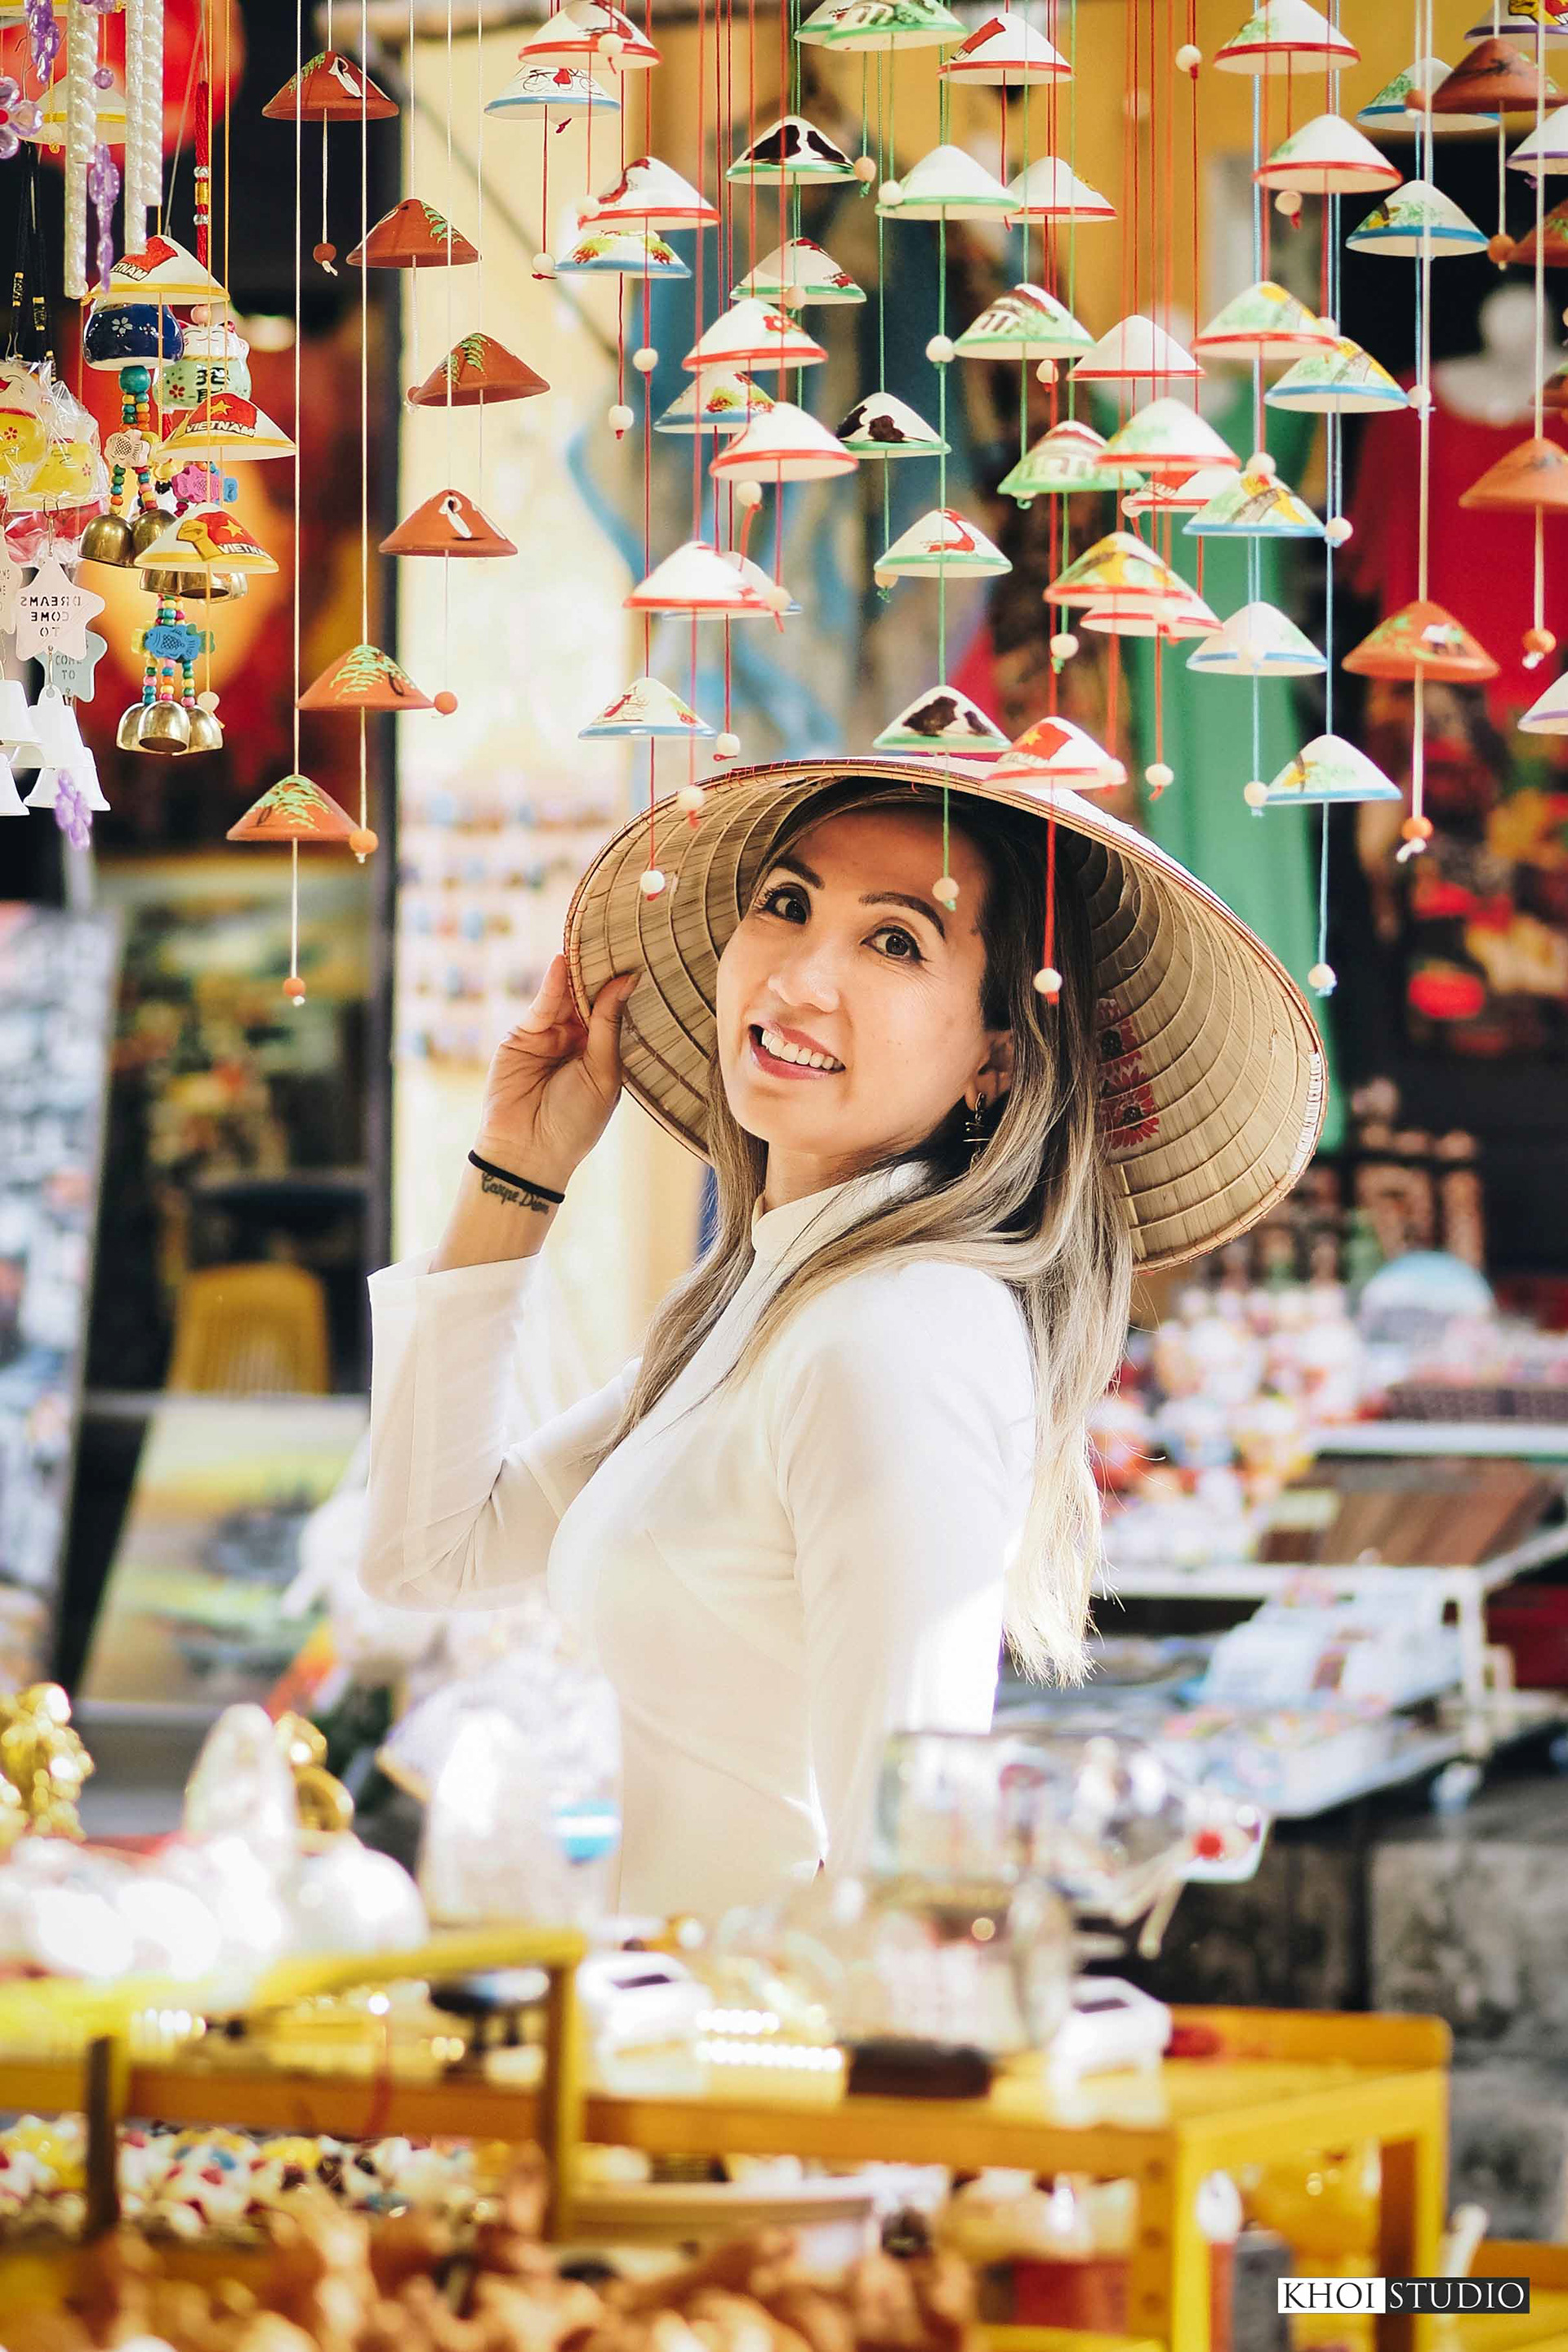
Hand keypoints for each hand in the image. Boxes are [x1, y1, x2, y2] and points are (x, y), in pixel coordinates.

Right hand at [472, 955, 636, 1190]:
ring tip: (592, 942)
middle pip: (589, 998)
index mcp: (603, 1053)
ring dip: (577, 973)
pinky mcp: (522, 1036)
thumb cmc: (575, 1122)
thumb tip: (627, 981)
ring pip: (566, 997)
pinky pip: (541, 1006)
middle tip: (619, 938)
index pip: (613, 1011)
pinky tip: (562, 963)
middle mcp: (577, 1041)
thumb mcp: (603, 1072)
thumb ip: (609, 1025)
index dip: (622, 987)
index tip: (640, 956)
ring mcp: (549, 1037)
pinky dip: (551, 984)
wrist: (529, 1151)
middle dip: (600, 973)